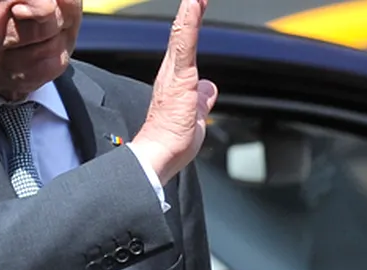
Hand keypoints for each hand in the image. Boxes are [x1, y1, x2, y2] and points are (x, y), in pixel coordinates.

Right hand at [131, 0, 217, 183]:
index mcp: (174, 82)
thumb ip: (202, 100)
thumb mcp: (197, 117)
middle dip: (190, 11)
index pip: (184, 47)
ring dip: (190, 11)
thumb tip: (208, 89)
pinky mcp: (179, 79)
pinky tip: (195, 3)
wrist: (158, 156)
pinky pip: (185, 44)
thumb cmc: (172, 143)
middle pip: (181, 35)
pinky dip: (189, 22)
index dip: (191, 25)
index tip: (198, 4)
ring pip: (182, 34)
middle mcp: (170, 74)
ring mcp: (174, 75)